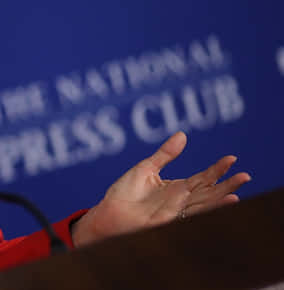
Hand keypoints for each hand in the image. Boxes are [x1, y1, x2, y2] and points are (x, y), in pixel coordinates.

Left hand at [71, 131, 250, 246]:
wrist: (108, 212)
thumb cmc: (124, 193)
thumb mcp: (146, 168)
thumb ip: (165, 154)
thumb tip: (182, 134)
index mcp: (176, 188)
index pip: (202, 178)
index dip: (217, 169)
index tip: (231, 158)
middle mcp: (179, 200)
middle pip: (209, 192)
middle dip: (227, 184)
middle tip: (245, 175)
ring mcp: (175, 211)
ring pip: (204, 203)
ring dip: (221, 198)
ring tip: (238, 190)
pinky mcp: (167, 220)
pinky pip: (188, 215)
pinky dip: (203, 210)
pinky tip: (215, 205)